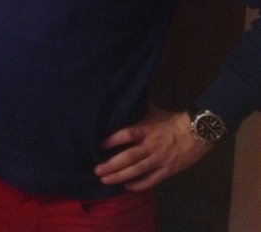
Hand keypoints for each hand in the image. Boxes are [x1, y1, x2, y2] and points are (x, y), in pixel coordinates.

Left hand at [95, 106, 211, 190]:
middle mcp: (151, 146)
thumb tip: (118, 107)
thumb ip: (135, 113)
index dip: (112, 140)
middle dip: (111, 165)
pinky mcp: (168, 170)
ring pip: (137, 170)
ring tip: (105, 180)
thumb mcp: (151, 112)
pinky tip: (128, 187)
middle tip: (97, 170)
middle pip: (129, 157)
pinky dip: (140, 185)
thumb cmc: (170, 121)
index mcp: (146, 130)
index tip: (99, 145)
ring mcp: (160, 159)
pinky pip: (152, 180)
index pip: (126, 134)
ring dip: (120, 176)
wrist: (197, 132)